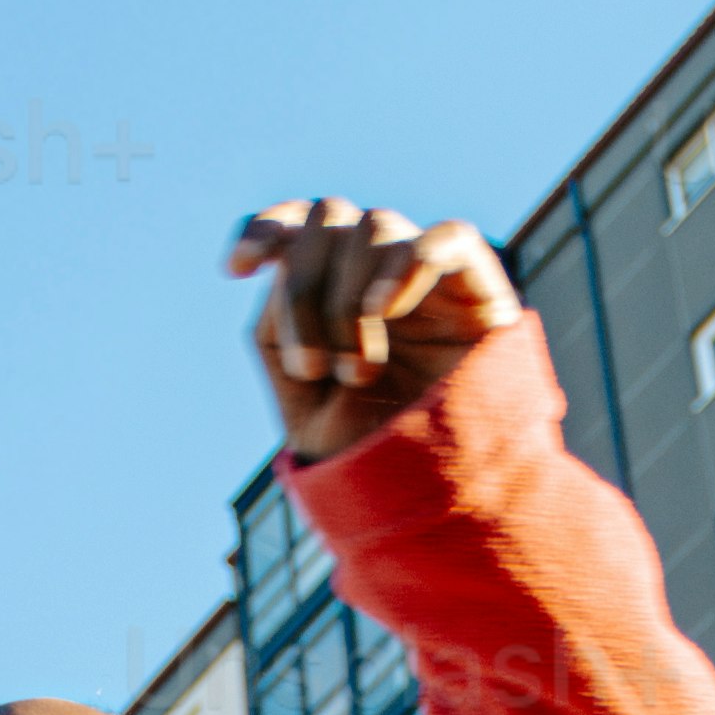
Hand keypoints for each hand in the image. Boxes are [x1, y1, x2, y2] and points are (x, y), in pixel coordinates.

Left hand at [227, 195, 517, 464]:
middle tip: (313, 369)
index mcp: (333, 287)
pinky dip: (406, 262)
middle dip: (304, 288)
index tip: (236, 270)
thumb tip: (289, 265)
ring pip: (377, 225)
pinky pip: (448, 238)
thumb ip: (279, 322)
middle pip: (328, 217)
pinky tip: (382, 310)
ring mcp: (428, 275)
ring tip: (358, 373)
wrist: (431, 497)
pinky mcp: (479, 289)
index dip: (264, 227)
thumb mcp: (299, 393)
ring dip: (348, 299)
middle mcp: (378, 271)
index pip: (298, 223)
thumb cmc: (367, 450)